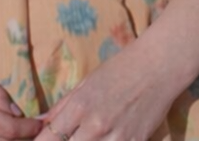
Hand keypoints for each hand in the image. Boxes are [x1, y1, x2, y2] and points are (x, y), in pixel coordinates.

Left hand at [39, 45, 185, 140]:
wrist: (160, 65)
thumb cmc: (120, 69)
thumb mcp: (86, 82)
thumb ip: (62, 107)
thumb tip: (38, 124)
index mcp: (80, 107)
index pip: (48, 138)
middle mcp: (96, 125)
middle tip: (72, 136)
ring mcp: (117, 137)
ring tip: (93, 135)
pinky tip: (111, 136)